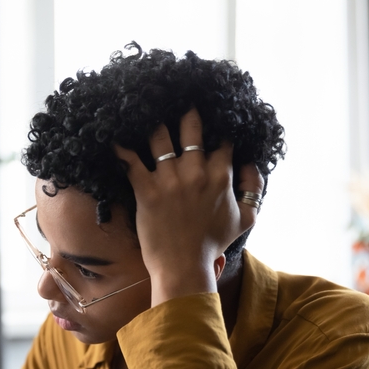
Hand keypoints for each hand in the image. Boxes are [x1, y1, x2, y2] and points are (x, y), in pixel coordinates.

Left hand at [114, 108, 262, 304]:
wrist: (184, 266)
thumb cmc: (213, 244)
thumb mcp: (247, 219)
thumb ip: (254, 188)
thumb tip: (251, 163)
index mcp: (220, 176)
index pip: (221, 141)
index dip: (217, 128)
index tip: (211, 120)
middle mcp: (195, 172)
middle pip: (191, 128)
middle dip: (187, 112)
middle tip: (180, 102)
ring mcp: (169, 179)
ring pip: (160, 137)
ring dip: (154, 123)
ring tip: (146, 111)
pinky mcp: (146, 190)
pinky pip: (131, 161)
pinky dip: (122, 147)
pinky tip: (114, 137)